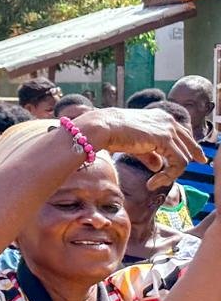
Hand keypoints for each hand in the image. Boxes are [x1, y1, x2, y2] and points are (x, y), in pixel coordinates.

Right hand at [75, 109, 203, 189]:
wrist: (102, 128)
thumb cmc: (111, 134)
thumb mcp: (135, 144)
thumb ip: (149, 154)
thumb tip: (158, 166)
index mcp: (160, 117)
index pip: (182, 133)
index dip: (191, 146)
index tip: (198, 157)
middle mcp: (168, 120)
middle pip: (189, 143)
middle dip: (193, 154)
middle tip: (198, 164)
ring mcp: (168, 128)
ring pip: (184, 157)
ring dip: (171, 174)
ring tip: (154, 183)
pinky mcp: (165, 139)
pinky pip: (178, 162)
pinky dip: (168, 176)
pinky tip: (153, 182)